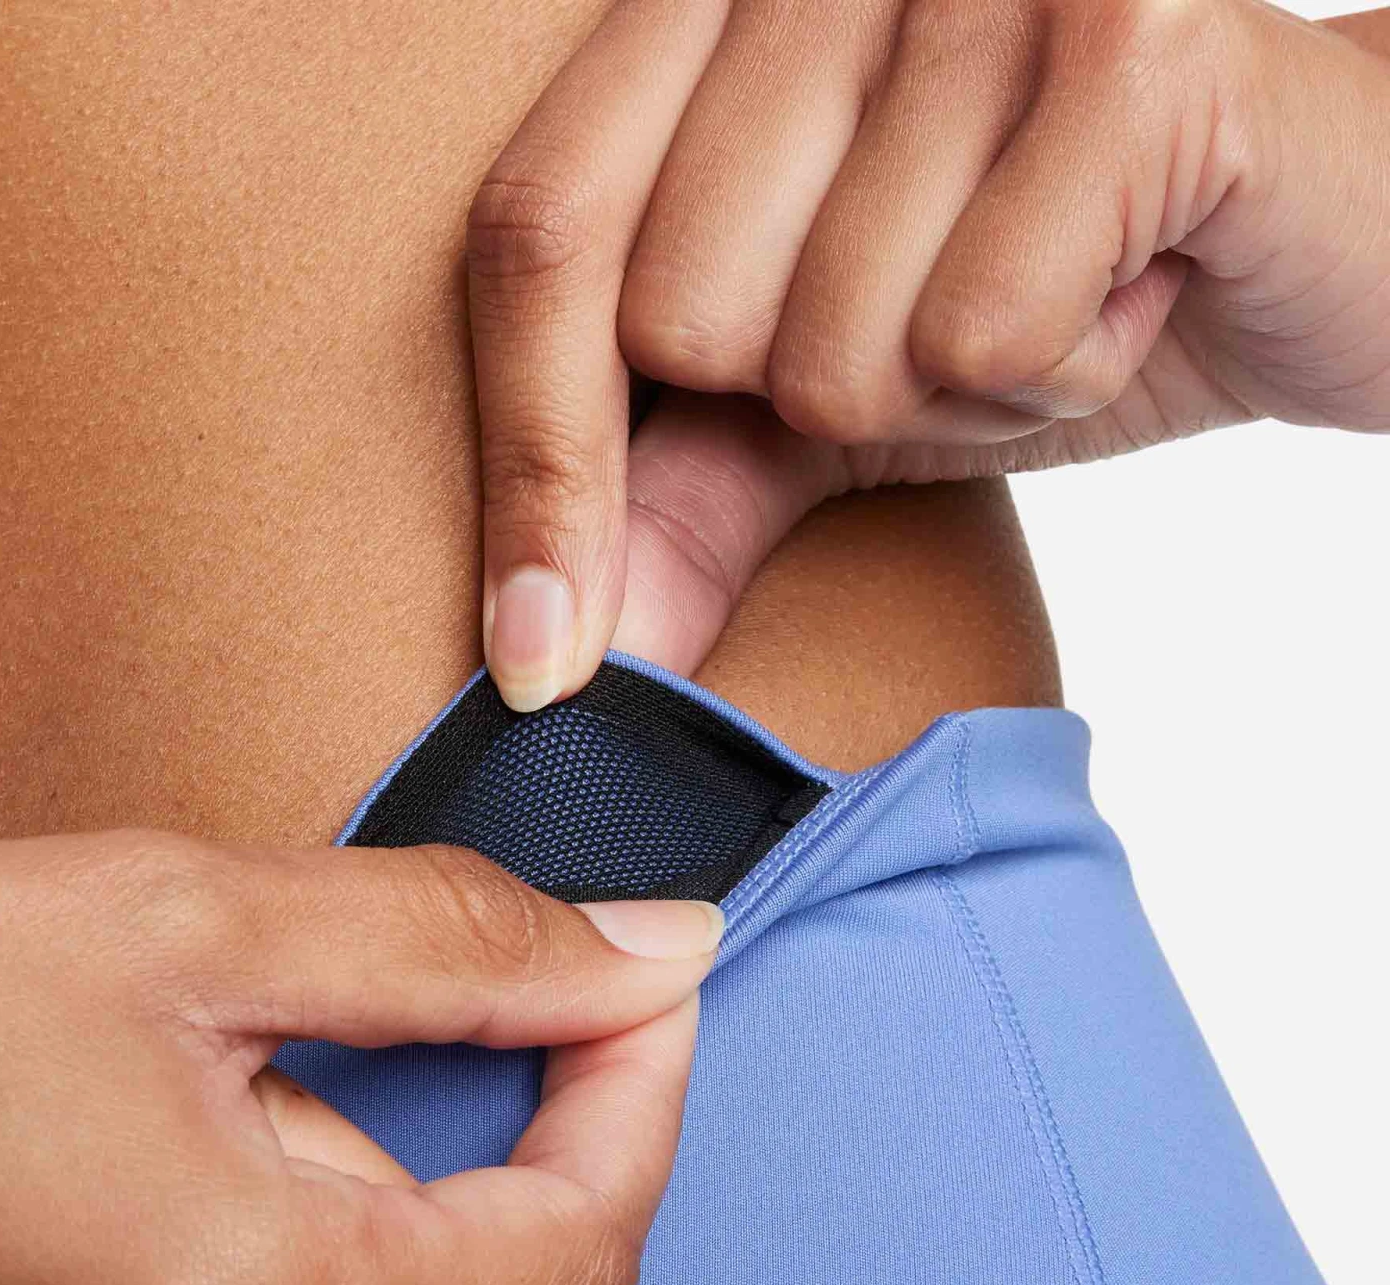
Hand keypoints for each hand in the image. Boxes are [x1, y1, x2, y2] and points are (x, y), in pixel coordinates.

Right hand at [0, 831, 720, 1284]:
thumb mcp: (174, 924)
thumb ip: (452, 944)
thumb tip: (653, 957)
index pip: (578, 1255)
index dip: (631, 1110)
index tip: (626, 1009)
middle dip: (400, 1174)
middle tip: (241, 1071)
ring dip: (293, 1268)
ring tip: (117, 1174)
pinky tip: (77, 1278)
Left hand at [468, 0, 1389, 699]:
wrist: (1338, 224)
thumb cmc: (1070, 285)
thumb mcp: (843, 391)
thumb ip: (685, 493)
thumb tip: (553, 663)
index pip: (539, 228)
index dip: (534, 461)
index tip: (542, 664)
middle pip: (683, 316)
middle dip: (827, 396)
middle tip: (961, 313)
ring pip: (833, 348)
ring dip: (960, 393)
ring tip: (1063, 289)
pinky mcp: (1127, 32)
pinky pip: (983, 337)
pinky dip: (1064, 372)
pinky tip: (1135, 283)